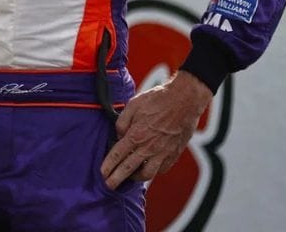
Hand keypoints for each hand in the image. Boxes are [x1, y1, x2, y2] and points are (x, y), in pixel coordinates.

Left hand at [100, 70, 213, 189]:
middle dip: (116, 179)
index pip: (117, 155)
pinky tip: (148, 170)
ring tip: (129, 178)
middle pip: (129, 169)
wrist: (184, 100)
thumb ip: (122, 123)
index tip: (101, 174)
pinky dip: (153, 172)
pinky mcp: (174, 153)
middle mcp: (148, 147)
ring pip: (147, 174)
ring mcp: (162, 152)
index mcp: (136, 135)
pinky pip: (162, 169)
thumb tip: (118, 135)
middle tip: (108, 185)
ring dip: (136, 178)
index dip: (108, 166)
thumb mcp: (132, 106)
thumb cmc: (157, 100)